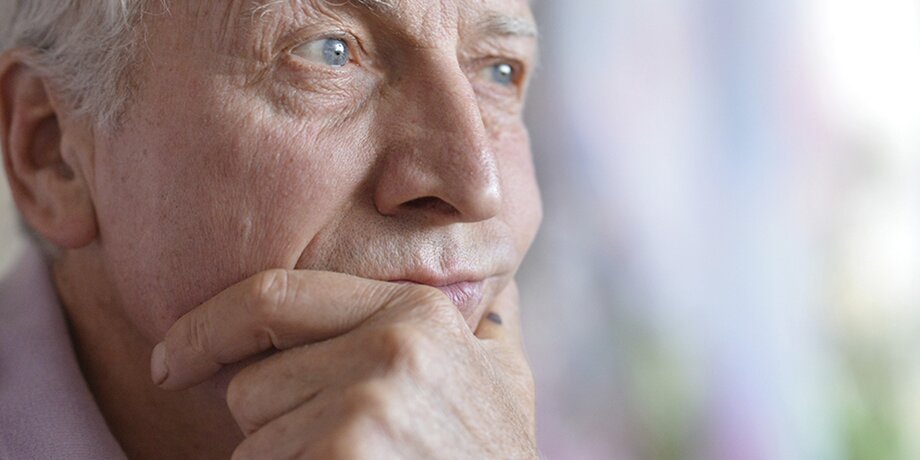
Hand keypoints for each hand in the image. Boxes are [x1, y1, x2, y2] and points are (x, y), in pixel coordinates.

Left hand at [150, 270, 536, 458]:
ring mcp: (369, 403)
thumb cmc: (491, 459)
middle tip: (344, 452)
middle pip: (252, 383)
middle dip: (277, 425)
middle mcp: (393, 345)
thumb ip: (483, 319)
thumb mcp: (503, 378)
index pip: (271, 298)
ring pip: (251, 440)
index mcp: (418, 310)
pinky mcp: (346, 453)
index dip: (205, 329)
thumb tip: (490, 276)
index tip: (170, 360)